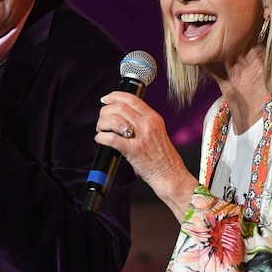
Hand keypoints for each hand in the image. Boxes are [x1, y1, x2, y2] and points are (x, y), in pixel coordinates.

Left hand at [95, 91, 198, 221]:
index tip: (106, 99)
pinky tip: (100, 140)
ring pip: (113, 120)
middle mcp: (148, 124)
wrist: (171, 175)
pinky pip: (111, 139)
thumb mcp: (158, 132)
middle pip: (119, 107)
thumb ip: (143, 122)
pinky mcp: (133, 151)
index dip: (115, 96)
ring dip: (102, 124)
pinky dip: (101, 138)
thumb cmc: (164, 158)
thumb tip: (123, 115)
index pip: (132, 99)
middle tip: (102, 119)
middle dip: (105, 111)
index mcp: (154, 118)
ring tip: (101, 130)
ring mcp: (141, 137)